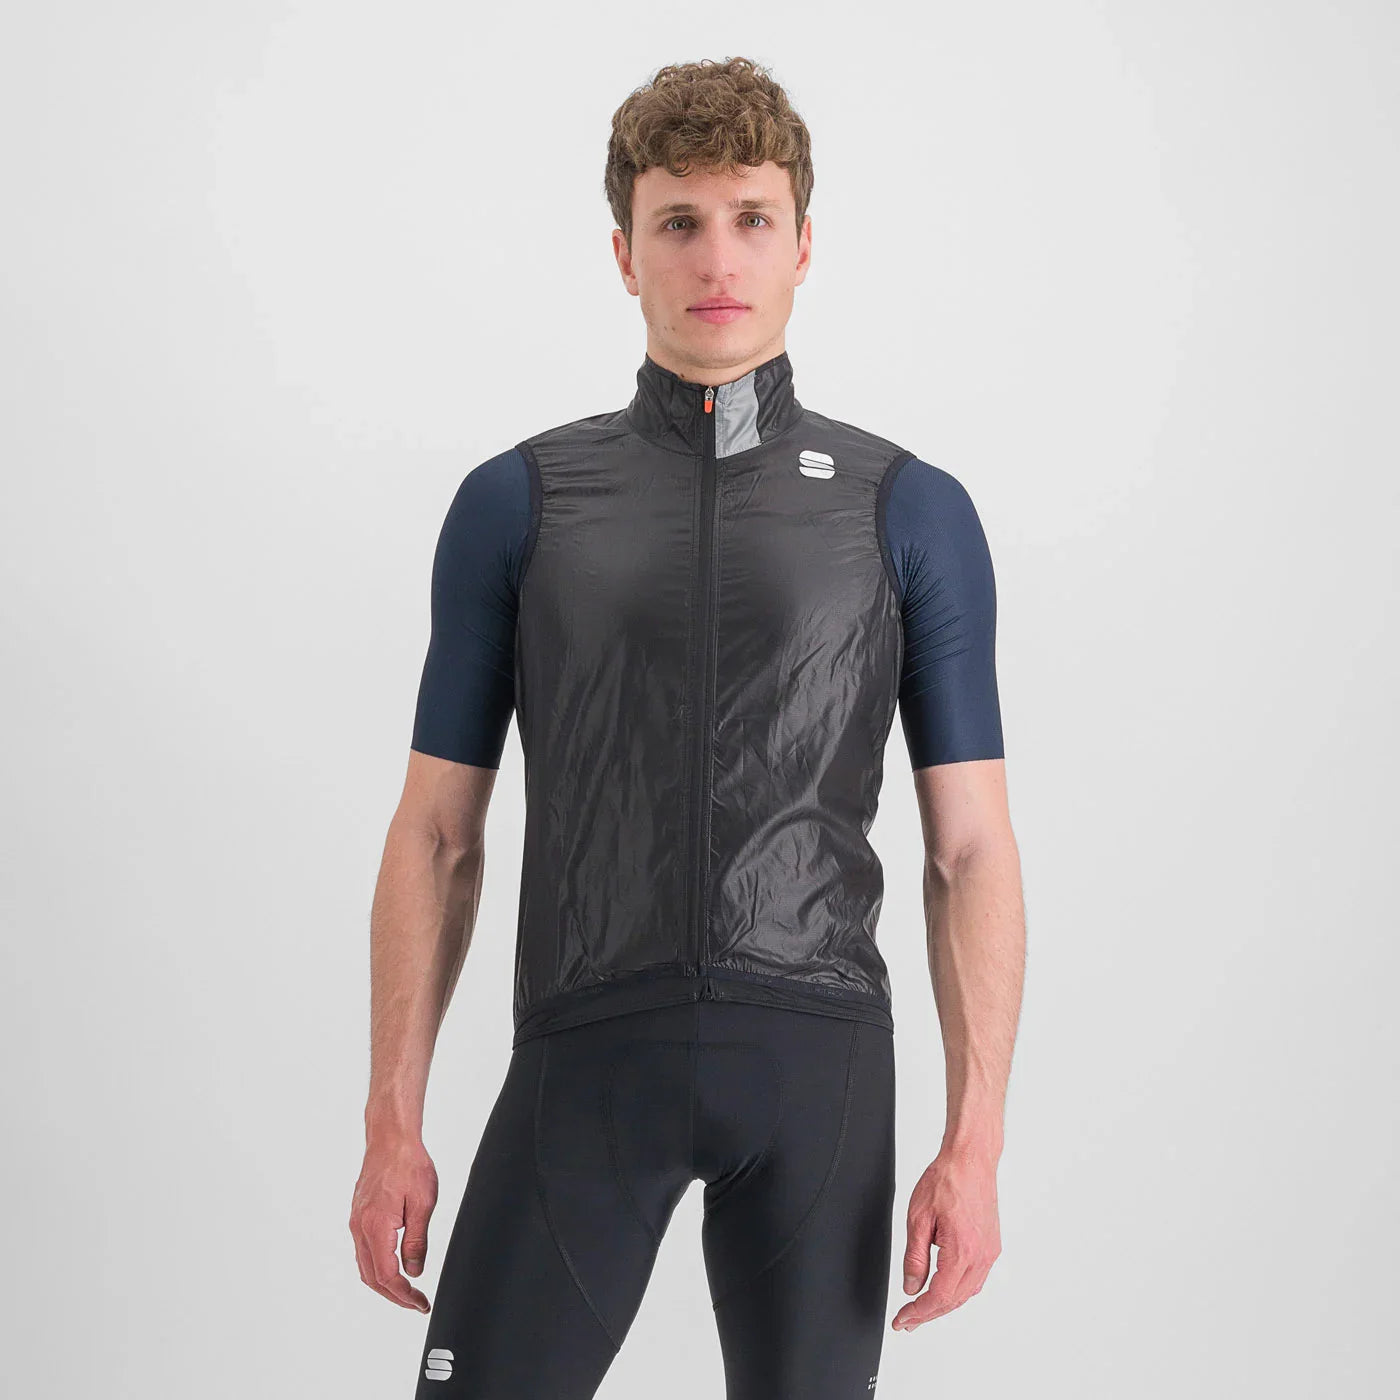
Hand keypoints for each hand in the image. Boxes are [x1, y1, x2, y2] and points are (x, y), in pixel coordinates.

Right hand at [349, 1135, 438, 1311]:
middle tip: (416, 1303)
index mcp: (376, 1226)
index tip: (420, 1303)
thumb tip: (414, 1271)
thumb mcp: (423, 1203)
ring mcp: (356, 1222)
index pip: (386, 1275)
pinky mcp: (359, 1216)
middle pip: (371, 1277)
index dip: (404, 1295)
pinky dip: (377, 1267)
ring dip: (384, 1284)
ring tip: (407, 1291)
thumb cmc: (409, 1164)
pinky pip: (364, 1251)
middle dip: (393, 1296)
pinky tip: (394, 1266)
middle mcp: (360, 1227)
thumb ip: (417, 1240)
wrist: (391, 1139)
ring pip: (365, 1266)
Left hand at [892, 1147, 1000, 1330]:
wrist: (970, 1159)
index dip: (918, 1313)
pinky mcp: (991, 1246)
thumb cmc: (946, 1180)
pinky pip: (975, 1279)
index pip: (938, 1297)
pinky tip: (944, 1289)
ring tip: (922, 1309)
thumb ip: (915, 1257)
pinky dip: (957, 1290)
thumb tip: (911, 1287)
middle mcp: (981, 1257)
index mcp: (962, 1251)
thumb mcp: (918, 1218)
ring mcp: (989, 1252)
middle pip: (953, 1300)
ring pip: (966, 1292)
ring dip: (944, 1304)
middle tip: (907, 1321)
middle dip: (928, 1314)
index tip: (902, 1320)